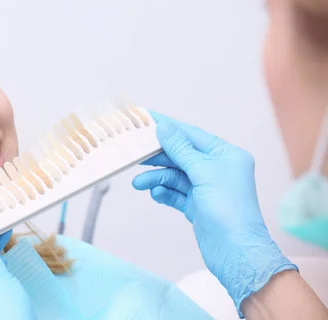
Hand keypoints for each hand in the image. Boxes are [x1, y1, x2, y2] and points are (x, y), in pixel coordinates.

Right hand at [132, 112, 296, 314]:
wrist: (235, 251)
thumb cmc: (227, 207)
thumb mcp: (203, 171)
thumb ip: (180, 148)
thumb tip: (164, 126)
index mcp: (225, 155)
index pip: (192, 135)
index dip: (168, 127)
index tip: (145, 118)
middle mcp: (217, 169)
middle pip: (180, 155)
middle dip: (157, 157)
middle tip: (134, 153)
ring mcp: (206, 188)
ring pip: (174, 176)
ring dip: (156, 178)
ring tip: (138, 183)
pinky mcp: (197, 206)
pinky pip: (175, 193)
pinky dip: (164, 193)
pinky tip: (155, 195)